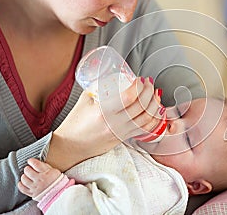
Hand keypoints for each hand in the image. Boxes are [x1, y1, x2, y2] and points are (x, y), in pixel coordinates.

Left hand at [18, 158, 61, 198]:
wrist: (59, 193)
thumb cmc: (56, 181)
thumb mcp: (54, 171)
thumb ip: (45, 166)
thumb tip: (36, 162)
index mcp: (46, 173)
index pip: (35, 164)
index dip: (31, 161)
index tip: (30, 161)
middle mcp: (39, 180)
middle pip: (28, 171)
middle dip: (27, 168)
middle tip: (29, 168)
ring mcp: (35, 187)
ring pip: (24, 179)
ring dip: (24, 176)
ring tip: (27, 175)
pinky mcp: (32, 193)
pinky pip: (22, 189)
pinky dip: (21, 184)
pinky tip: (23, 182)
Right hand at [46, 77, 164, 170]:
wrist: (69, 148)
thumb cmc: (74, 125)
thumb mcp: (84, 101)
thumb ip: (98, 88)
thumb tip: (111, 78)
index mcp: (104, 112)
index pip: (129, 97)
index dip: (139, 86)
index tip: (140, 79)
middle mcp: (115, 124)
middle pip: (141, 106)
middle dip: (149, 91)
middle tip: (148, 83)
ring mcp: (121, 133)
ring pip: (146, 119)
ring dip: (154, 104)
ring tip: (154, 94)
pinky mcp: (123, 139)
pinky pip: (144, 130)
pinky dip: (154, 119)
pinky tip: (156, 111)